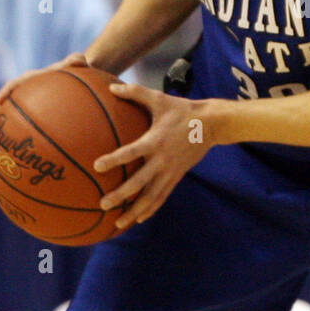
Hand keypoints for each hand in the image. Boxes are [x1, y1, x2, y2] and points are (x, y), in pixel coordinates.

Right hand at [0, 52, 88, 137]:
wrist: (75, 77)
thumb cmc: (75, 72)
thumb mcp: (76, 66)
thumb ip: (76, 62)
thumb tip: (80, 59)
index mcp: (32, 80)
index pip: (17, 84)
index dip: (8, 91)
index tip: (0, 100)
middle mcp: (26, 93)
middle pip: (6, 106)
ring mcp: (28, 106)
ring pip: (10, 120)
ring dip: (1, 131)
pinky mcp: (34, 117)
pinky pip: (25, 129)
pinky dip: (21, 140)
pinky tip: (20, 156)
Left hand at [92, 83, 221, 228]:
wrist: (211, 124)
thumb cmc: (181, 110)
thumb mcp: (159, 99)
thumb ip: (135, 93)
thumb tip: (111, 86)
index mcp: (155, 141)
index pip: (131, 152)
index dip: (115, 159)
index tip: (98, 166)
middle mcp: (162, 160)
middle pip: (139, 182)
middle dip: (121, 195)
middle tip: (103, 204)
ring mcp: (170, 171)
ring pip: (150, 196)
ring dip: (134, 211)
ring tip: (118, 224)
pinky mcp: (177, 177)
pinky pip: (162, 197)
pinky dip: (150, 209)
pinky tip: (138, 219)